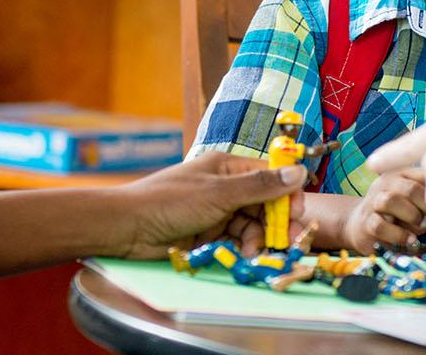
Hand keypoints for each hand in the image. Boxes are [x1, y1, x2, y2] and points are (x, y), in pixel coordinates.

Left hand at [115, 152, 306, 258]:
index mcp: (227, 167)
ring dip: (257, 240)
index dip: (287, 194)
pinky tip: (242, 257)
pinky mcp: (206, 235)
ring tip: (255, 253)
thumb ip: (260, 186)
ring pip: (250, 226)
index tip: (299, 213)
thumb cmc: (169, 201)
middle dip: (274, 223)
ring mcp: (215, 212)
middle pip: (262, 205)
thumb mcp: (219, 193)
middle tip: (286, 243)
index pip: (269, 176)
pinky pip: (234, 241)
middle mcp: (223, 188)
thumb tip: (299, 171)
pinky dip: (241, 249)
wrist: (126, 228)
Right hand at [340, 167, 425, 253]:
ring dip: (411, 216)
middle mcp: (385, 183)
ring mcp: (373, 202)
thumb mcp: (415, 202)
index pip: (424, 175)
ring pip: (390, 201)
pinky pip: (380, 226)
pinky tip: (409, 239)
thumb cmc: (398, 214)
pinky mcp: (365, 222)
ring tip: (421, 226)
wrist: (362, 224)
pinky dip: (398, 235)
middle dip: (425, 206)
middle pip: (409, 188)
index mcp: (401, 173)